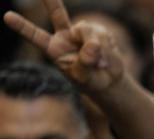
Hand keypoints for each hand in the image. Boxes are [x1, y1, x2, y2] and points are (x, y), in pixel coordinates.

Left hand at [4, 0, 124, 93]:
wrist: (108, 79)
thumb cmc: (90, 80)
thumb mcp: (84, 78)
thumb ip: (85, 63)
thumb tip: (94, 44)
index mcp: (54, 48)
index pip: (36, 36)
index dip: (23, 27)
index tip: (7, 16)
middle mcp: (66, 36)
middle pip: (57, 14)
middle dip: (50, 1)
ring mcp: (82, 32)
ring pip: (88, 31)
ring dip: (98, 49)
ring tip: (101, 64)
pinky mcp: (98, 31)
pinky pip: (103, 36)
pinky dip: (108, 50)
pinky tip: (106, 60)